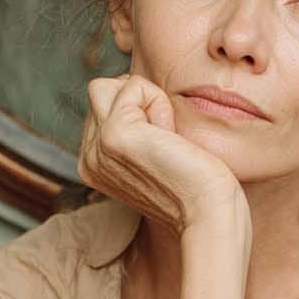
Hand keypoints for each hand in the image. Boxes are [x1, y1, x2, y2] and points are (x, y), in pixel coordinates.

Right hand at [77, 73, 249, 235]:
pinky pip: (134, 87)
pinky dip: (159, 102)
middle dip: (141, 104)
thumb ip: (137, 129)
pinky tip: (170, 136)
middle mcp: (90, 158)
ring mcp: (97, 148)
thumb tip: (133, 89)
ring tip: (165, 135)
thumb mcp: (156, 155)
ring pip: (110, 85)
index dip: (141, 114)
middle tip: (166, 142)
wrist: (209, 213)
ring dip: (146, 100)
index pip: (104, 106)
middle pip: (102, 91)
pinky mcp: (114, 135)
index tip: (163, 151)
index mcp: (95, 165)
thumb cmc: (198, 185)